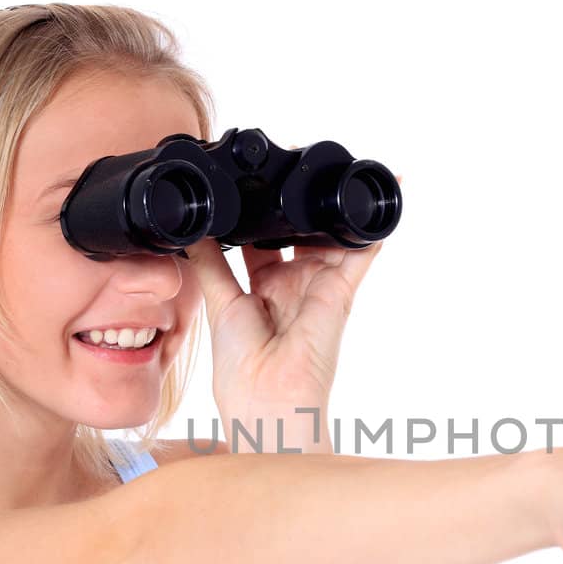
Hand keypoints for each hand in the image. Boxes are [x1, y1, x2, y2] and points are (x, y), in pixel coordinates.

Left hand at [183, 178, 398, 417]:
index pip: (268, 240)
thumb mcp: (220, 303)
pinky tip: (370, 199)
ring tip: (326, 169)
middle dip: (296, 202)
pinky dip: (369, 228)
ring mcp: (319, 286)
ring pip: (330, 235)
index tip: (254, 183)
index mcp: (265, 289)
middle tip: (291, 163)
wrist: (269, 400)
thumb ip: (210, 262)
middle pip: (300, 232)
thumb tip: (192, 230)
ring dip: (329, 206)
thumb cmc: (243, 368)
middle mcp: (296, 284)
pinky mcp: (340, 291)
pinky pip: (360, 253)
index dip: (263, 212)